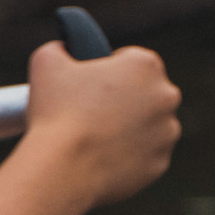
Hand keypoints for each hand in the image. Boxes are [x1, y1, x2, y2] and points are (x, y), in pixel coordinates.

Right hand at [23, 41, 179, 207]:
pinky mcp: (162, 161)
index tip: (88, 83)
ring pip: (148, 124)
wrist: (65, 167)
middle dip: (122, 98)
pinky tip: (103, 155)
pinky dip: (128, 154)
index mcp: (146, 65)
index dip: (106, 69)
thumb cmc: (56, 111)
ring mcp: (168, 131)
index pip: (129, 59)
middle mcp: (167, 96)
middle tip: (89, 110)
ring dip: (129, 126)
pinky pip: (145, 153)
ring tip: (94, 135)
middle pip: (143, 92)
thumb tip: (67, 48)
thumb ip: (62, 48)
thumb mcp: (47, 62)